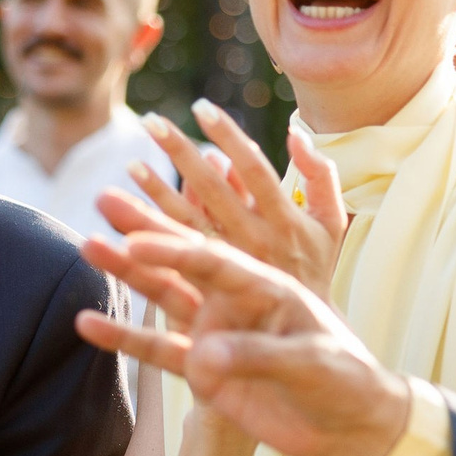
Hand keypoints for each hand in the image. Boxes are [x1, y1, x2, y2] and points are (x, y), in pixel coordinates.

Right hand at [76, 229, 409, 455]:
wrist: (349, 423)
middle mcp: (236, 301)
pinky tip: (86, 324)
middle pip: (182, 262)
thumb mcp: (309, 362)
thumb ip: (256, 354)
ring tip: (87, 244)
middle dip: (143, 231)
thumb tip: (202, 359)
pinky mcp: (203, 370)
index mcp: (268, 285)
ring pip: (163, 296)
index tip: (140, 239)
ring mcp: (216, 333)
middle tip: (103, 200)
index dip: (178, 248)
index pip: (217, 260)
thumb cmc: (343, 379)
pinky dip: (124, 338)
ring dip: (127, 272)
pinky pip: (159, 352)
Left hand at [129, 101, 348, 296]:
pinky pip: (172, 268)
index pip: (255, 170)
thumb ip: (323, 178)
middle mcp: (256, 243)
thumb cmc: (316, 273)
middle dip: (183, 154)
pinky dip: (150, 233)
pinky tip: (126, 211)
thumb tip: (296, 133)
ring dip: (153, 198)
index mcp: (287, 222)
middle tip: (152, 121)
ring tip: (122, 171)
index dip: (229, 137)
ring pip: (186, 227)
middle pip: (213, 192)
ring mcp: (230, 272)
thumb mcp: (332, 227)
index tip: (202, 108)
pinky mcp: (208, 300)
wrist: (303, 347)